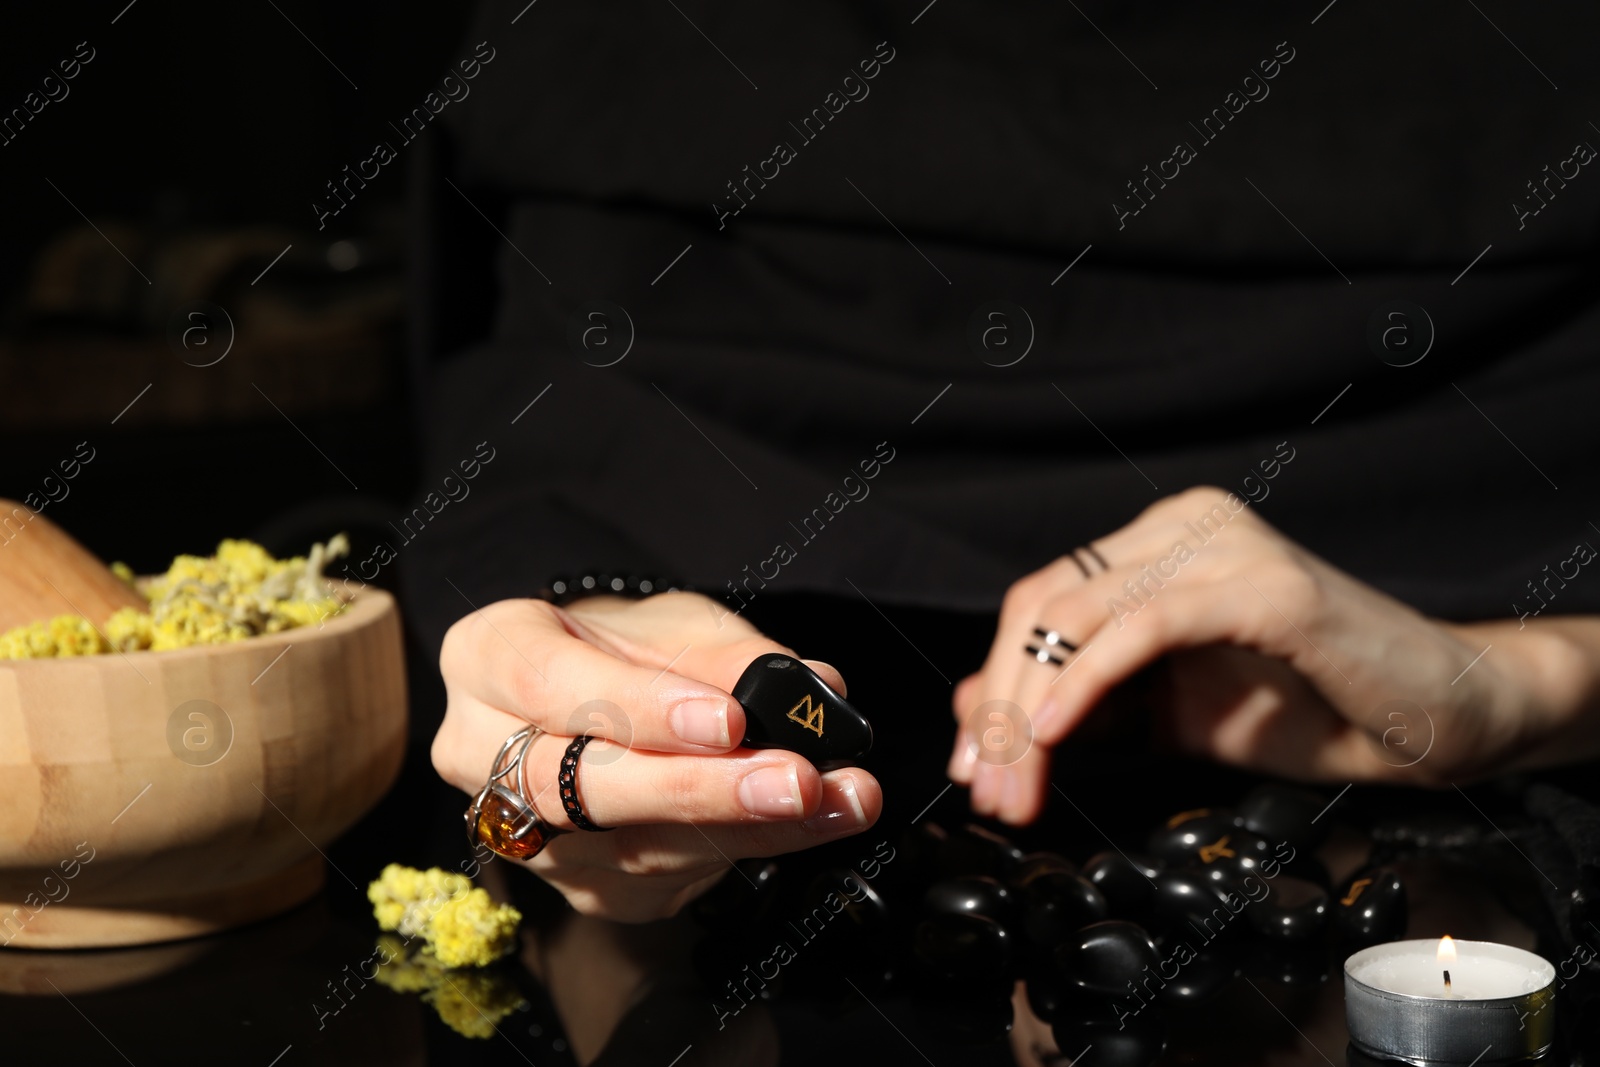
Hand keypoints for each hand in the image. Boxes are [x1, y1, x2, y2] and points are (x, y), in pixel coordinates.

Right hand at [433, 592, 881, 920]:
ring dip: (751, 828)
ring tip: (839, 798)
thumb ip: (734, 655)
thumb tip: (813, 689)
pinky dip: (746, 852)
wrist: (596, 688)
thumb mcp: (675, 620)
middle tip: (798, 779)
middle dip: (704, 789)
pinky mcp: (576, 885)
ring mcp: (522, 832)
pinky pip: (662, 881)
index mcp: (486, 657)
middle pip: (582, 788)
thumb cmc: (626, 643)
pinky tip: (807, 827)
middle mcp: (478, 751)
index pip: (550, 684)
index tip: (731, 719)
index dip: (641, 707)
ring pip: (632, 845)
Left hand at [949, 486, 1592, 823]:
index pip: (1042, 601)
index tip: (974, 764)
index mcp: (1159, 542)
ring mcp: (1223, 545)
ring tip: (1015, 782)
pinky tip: (1055, 733)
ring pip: (1077, 614)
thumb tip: (978, 708)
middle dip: (1000, 705)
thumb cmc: (1310, 708)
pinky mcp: (1261, 584)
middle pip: (1044, 604)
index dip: (995, 683)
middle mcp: (1184, 525)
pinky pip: (1143, 626)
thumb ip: (1082, 700)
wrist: (1436, 717)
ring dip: (1030, 710)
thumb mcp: (1167, 712)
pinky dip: (1086, 681)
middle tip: (986, 789)